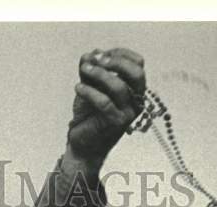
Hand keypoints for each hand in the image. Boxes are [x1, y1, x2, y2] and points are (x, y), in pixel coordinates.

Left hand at [65, 48, 145, 171]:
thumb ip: (91, 70)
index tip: (99, 54)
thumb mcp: (90, 86)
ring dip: (99, 74)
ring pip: (119, 87)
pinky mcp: (115, 124)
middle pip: (136, 73)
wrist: (82, 143)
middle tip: (96, 59)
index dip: (119, 54)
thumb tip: (92, 52)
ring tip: (83, 70)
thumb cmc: (89, 114)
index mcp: (135, 89)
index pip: (138, 64)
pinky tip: (78, 87)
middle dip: (116, 62)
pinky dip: (90, 92)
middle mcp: (136, 101)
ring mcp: (128, 114)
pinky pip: (104, 103)